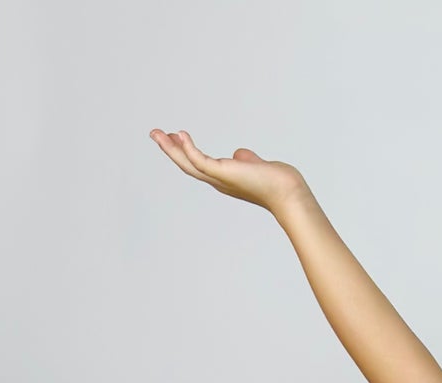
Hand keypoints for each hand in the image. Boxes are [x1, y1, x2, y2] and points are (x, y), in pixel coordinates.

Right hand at [148, 128, 307, 215]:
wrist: (287, 191)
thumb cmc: (276, 181)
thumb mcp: (255, 165)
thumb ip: (245, 159)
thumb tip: (239, 154)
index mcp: (224, 178)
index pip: (199, 164)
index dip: (184, 151)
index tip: (175, 136)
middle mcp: (219, 181)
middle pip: (187, 165)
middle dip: (170, 149)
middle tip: (155, 133)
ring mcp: (220, 179)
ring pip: (188, 164)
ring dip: (170, 148)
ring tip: (157, 133)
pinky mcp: (223, 173)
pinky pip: (200, 160)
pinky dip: (188, 148)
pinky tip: (180, 134)